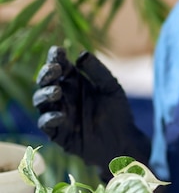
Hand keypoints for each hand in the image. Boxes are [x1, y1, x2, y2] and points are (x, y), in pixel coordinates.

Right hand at [33, 46, 150, 175]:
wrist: (123, 141)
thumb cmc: (118, 112)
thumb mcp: (111, 88)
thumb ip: (97, 71)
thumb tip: (81, 55)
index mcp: (74, 82)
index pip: (60, 66)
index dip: (55, 57)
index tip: (58, 51)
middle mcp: (63, 96)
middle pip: (45, 82)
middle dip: (46, 74)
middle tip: (55, 69)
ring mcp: (59, 113)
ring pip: (40, 101)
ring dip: (44, 94)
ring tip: (56, 91)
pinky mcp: (58, 133)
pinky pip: (46, 124)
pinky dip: (49, 118)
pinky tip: (60, 114)